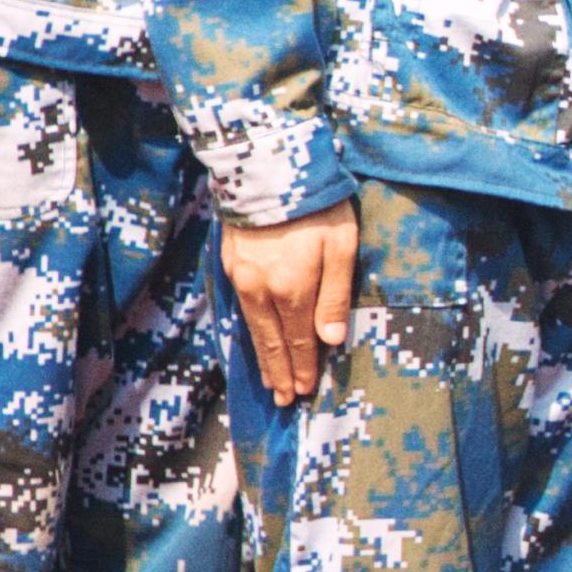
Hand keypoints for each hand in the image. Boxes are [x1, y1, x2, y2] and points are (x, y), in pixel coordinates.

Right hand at [223, 202, 361, 407]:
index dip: (302, 367)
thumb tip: (332, 340)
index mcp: (293, 289)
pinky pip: (241, 310)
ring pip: (254, 328)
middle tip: (284, 400)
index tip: (303, 391)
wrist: (268, 172)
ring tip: (271, 382)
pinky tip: (255, 340)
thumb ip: (336, 295)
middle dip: (281, 372)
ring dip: (264, 357)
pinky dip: (250, 331)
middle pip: (273, 341)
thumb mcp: (341, 247)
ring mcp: (242, 278)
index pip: (300, 339)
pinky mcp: (230, 265)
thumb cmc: (316, 207)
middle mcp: (262, 290)